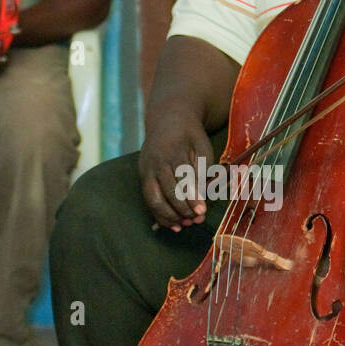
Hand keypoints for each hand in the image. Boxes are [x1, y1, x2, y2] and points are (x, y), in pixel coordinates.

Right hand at [139, 108, 213, 230]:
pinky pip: (148, 201)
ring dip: (170, 216)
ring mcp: (145, 170)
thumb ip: (202, 170)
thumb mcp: (202, 146)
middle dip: (182, 210)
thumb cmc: (190, 136)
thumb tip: (201, 197)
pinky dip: (160, 215)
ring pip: (153, 200)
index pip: (182, 179)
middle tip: (196, 220)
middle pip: (166, 192)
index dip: (192, 198)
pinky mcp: (142, 177)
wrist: (167, 120)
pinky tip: (174, 224)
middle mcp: (155, 161)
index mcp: (172, 151)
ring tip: (186, 225)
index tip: (202, 212)